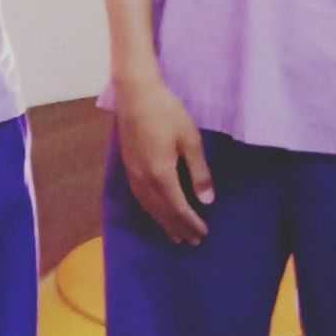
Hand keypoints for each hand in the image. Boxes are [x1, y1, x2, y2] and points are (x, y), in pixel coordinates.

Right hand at [116, 71, 214, 246]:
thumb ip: (199, 171)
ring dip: (163, 223)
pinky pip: (140, 198)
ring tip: (174, 235)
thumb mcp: (190, 139)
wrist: (135, 94)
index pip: (178, 208)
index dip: (191, 223)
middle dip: (178, 227)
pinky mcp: (128, 167)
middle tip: (192, 242)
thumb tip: (206, 201)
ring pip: (149, 207)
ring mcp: (133, 174)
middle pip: (163, 212)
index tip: (203, 234)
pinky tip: (155, 211)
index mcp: (161, 174)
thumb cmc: (167, 112)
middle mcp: (144, 180)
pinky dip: (150, 210)